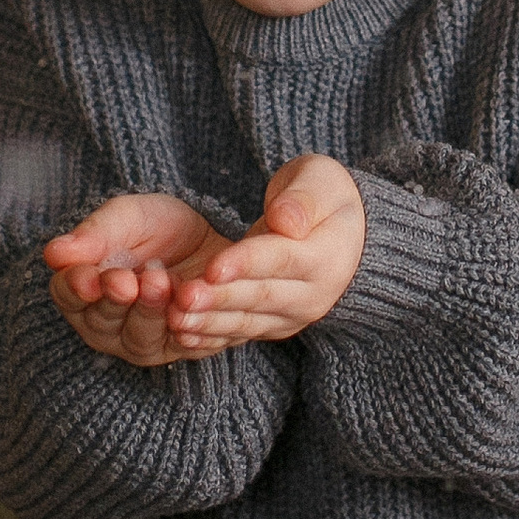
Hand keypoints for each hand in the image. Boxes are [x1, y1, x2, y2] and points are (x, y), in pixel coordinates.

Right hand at [43, 193, 226, 365]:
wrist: (208, 236)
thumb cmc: (156, 227)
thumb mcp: (127, 218)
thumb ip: (95, 235)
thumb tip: (54, 253)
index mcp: (83, 291)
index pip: (68, 295)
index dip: (78, 287)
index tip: (90, 279)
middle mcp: (107, 325)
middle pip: (103, 321)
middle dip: (117, 301)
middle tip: (132, 282)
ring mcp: (143, 341)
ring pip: (141, 339)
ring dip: (153, 313)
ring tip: (169, 286)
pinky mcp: (181, 349)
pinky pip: (184, 345)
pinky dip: (192, 327)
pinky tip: (196, 304)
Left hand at [151, 155, 366, 355]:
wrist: (344, 235)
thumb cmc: (323, 196)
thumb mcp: (320, 181)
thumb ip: (303, 199)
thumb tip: (287, 221)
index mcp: (328, 256)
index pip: (281, 260)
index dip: (246, 264)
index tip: (212, 267)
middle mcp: (314, 294)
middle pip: (260, 297)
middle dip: (219, 299)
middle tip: (182, 299)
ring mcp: (293, 315)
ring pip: (247, 321)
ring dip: (209, 323)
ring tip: (174, 320)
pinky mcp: (274, 325)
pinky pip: (240, 333)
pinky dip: (210, 337)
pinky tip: (181, 335)